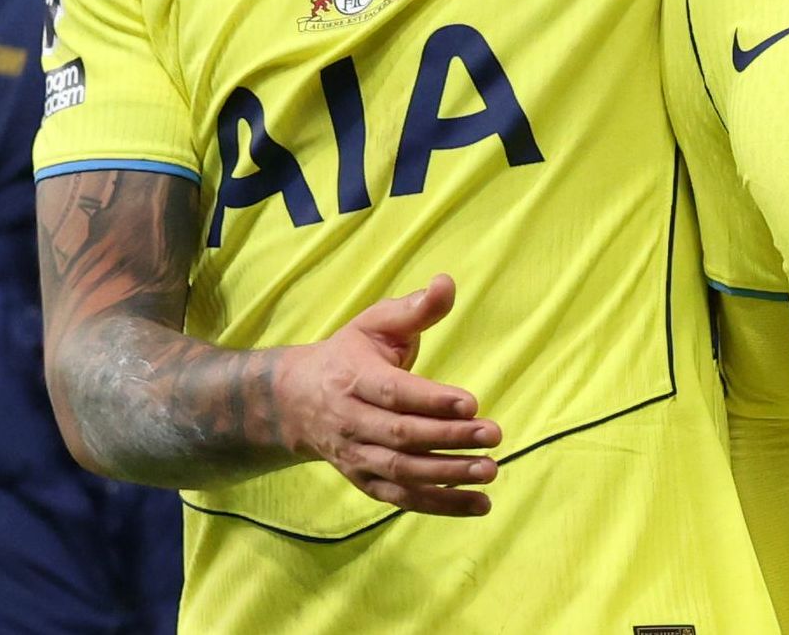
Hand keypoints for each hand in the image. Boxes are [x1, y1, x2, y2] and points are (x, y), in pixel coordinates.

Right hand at [276, 274, 503, 514]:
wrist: (295, 400)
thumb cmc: (350, 354)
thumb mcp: (375, 323)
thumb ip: (414, 309)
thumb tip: (447, 283)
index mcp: (353, 378)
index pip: (394, 392)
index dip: (432, 400)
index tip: (472, 402)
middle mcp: (351, 421)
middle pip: (402, 435)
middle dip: (448, 438)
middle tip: (493, 436)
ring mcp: (356, 456)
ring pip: (402, 472)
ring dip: (448, 475)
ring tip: (491, 471)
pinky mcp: (364, 481)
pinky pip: (402, 499)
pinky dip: (440, 504)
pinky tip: (479, 504)